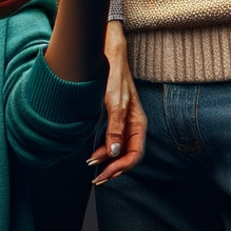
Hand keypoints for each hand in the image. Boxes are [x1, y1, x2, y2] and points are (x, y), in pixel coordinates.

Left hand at [88, 21, 146, 183]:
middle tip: (96, 177)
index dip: (121, 167)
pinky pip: (112, 139)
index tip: (106, 173)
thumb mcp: (114, 102)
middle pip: (127, 155)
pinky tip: (94, 152)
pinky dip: (103, 148)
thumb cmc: (114, 75)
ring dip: (106, 160)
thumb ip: (115, 127)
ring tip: (92, 166)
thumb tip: (114, 152)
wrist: (107, 53)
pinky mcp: (114, 117)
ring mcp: (123, 121)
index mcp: (138, 123)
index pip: (135, 154)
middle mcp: (132, 125)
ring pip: (118, 148)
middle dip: (112, 168)